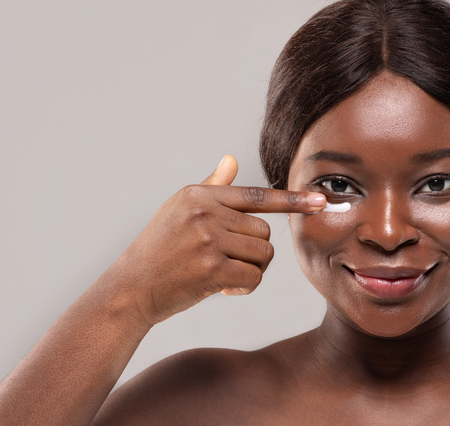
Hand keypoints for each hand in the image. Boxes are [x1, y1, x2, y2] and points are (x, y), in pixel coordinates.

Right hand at [106, 155, 325, 325]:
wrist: (130, 289)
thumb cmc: (159, 251)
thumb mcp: (180, 211)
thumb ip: (212, 188)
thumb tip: (231, 160)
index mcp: (199, 195)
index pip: (257, 195)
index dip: (292, 200)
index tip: (319, 201)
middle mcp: (205, 212)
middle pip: (264, 232)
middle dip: (253, 252)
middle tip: (227, 262)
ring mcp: (208, 239)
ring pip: (263, 254)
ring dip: (251, 270)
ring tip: (223, 274)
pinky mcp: (211, 268)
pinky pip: (254, 276)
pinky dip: (245, 286)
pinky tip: (223, 288)